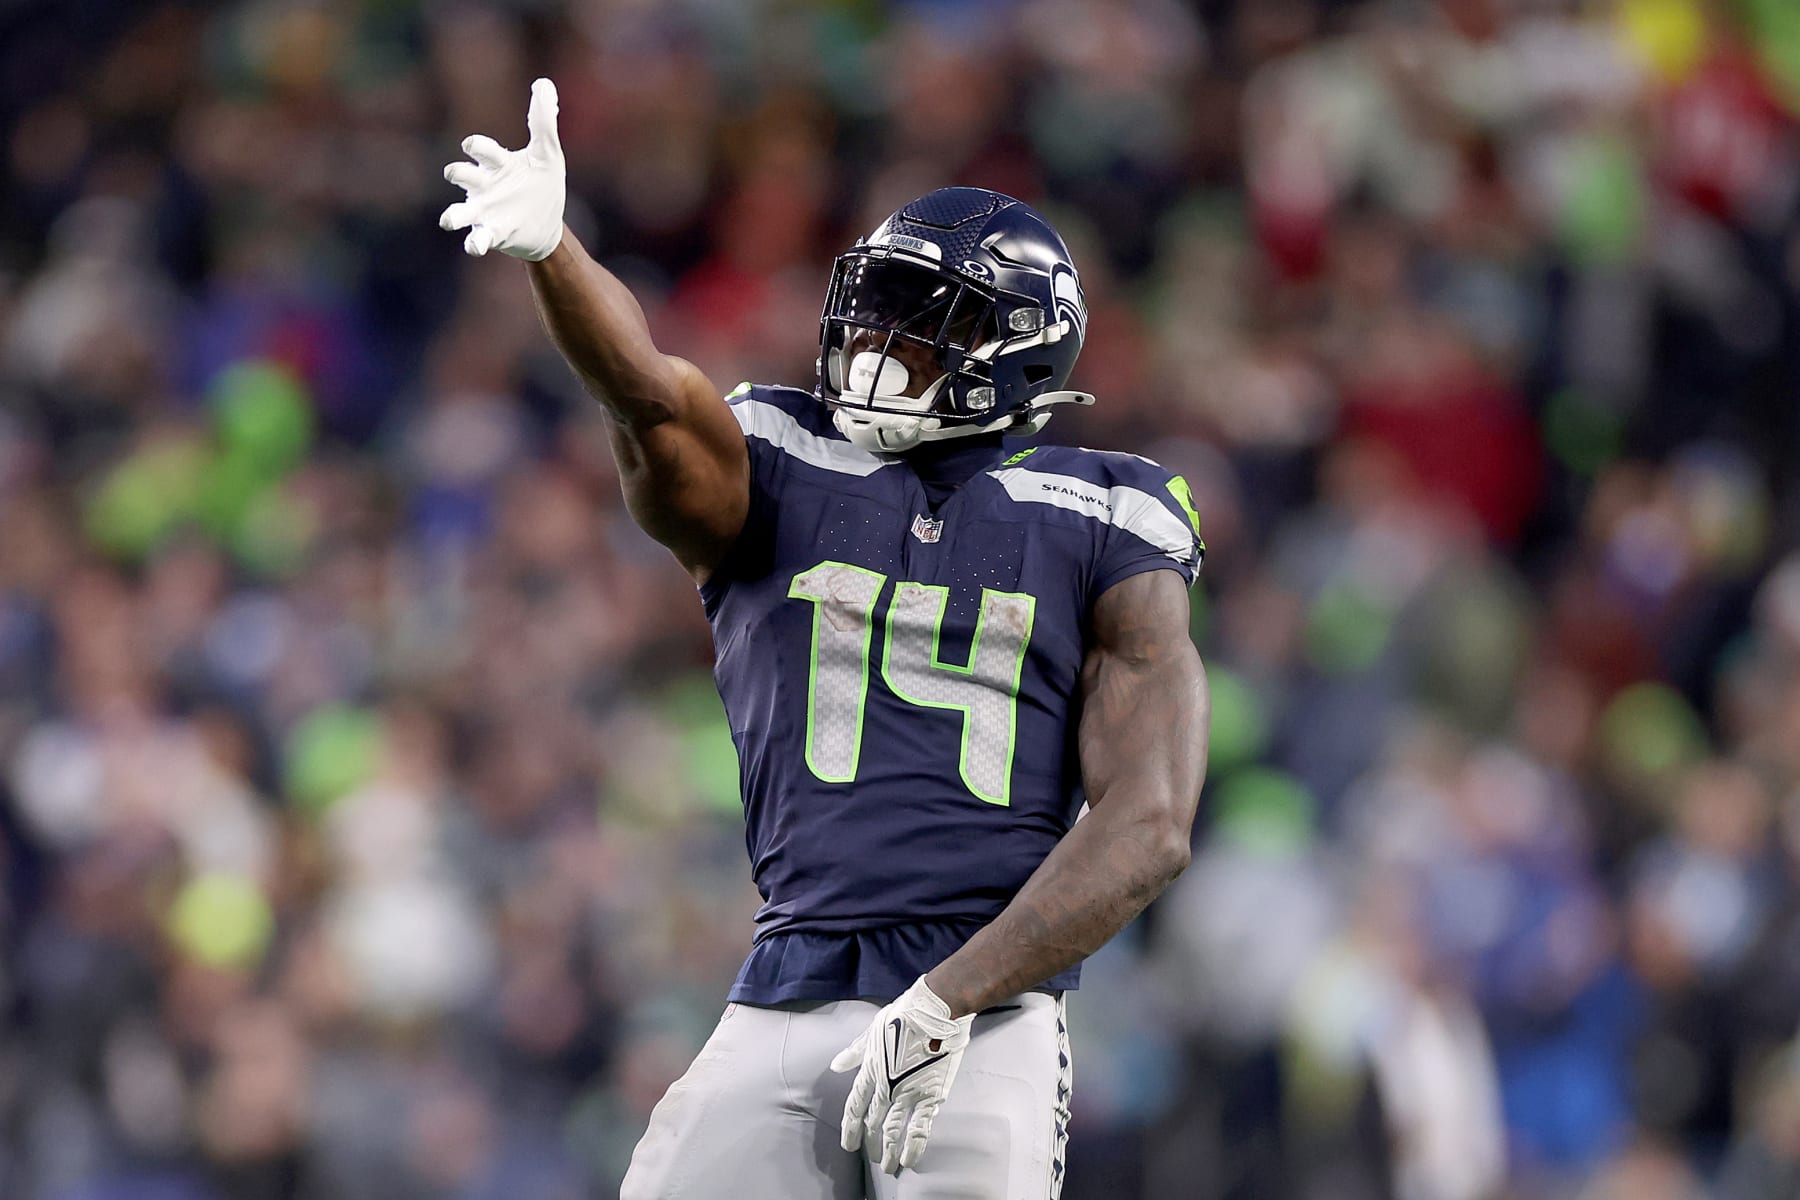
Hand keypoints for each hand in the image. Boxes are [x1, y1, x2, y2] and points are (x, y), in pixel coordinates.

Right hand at [439, 77, 565, 260]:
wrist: (548, 224)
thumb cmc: (541, 184)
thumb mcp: (548, 153)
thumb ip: (543, 120)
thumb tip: (544, 84)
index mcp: (497, 164)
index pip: (479, 149)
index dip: (475, 146)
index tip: (473, 147)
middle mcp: (484, 187)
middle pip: (461, 176)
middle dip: (457, 173)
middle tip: (457, 174)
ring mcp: (485, 212)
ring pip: (459, 213)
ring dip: (453, 215)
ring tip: (449, 220)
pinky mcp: (493, 235)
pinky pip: (477, 240)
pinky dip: (473, 243)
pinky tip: (474, 245)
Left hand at [829, 976, 973, 1173]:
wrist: (938, 1010)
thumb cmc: (906, 1013)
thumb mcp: (873, 1029)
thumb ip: (855, 1051)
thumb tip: (836, 1065)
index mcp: (871, 1070)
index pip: (855, 1106)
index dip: (850, 1128)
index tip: (848, 1144)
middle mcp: (886, 1086)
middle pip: (874, 1122)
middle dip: (871, 1142)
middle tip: (873, 1157)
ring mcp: (909, 1092)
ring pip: (895, 1130)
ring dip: (890, 1150)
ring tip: (889, 1166)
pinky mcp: (931, 1094)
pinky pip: (920, 1127)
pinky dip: (913, 1146)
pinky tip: (909, 1159)